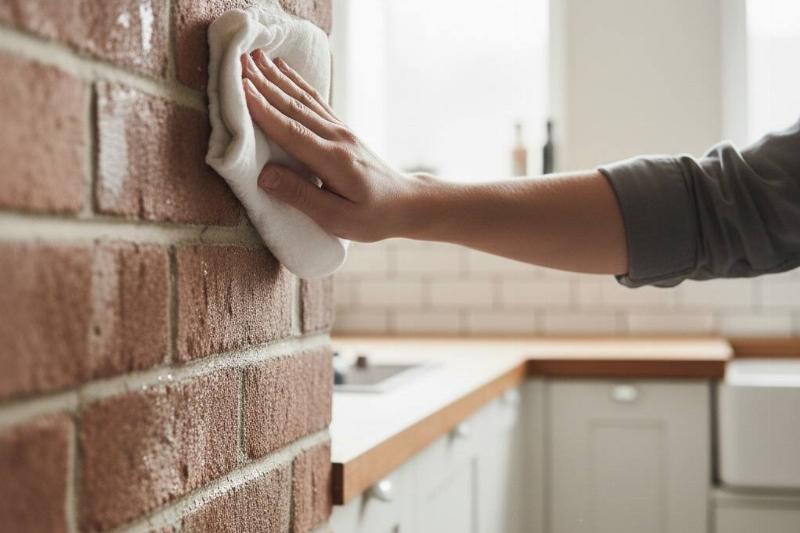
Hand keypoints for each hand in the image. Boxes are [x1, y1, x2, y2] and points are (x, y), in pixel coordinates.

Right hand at [240, 50, 432, 241]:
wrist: (406, 204)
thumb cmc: (372, 218)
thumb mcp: (337, 218)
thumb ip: (301, 196)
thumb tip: (264, 175)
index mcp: (333, 161)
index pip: (292, 131)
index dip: (264, 110)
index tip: (241, 88)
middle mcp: (337, 138)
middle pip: (294, 107)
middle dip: (264, 83)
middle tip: (239, 61)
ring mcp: (341, 131)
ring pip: (304, 99)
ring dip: (276, 77)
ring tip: (255, 57)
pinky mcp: (342, 130)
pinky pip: (314, 101)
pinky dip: (295, 83)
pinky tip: (283, 69)